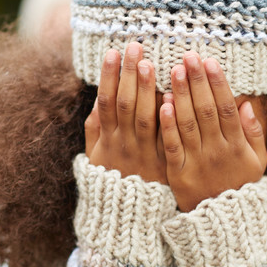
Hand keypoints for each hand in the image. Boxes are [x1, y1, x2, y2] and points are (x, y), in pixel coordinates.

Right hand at [84, 42, 166, 183]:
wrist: (128, 219)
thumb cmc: (113, 182)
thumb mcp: (96, 157)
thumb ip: (95, 129)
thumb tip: (97, 100)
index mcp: (107, 140)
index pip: (106, 101)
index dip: (108, 76)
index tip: (113, 52)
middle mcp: (124, 145)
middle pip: (125, 104)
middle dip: (129, 74)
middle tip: (135, 47)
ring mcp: (144, 155)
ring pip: (145, 117)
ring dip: (147, 89)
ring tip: (150, 63)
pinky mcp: (164, 166)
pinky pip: (165, 140)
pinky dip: (167, 119)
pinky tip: (172, 97)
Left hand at [159, 51, 266, 211]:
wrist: (224, 224)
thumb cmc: (240, 186)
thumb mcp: (257, 161)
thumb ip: (253, 133)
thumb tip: (248, 104)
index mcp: (237, 146)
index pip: (228, 108)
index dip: (218, 84)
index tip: (210, 62)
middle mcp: (218, 151)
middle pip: (207, 111)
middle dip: (197, 82)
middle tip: (188, 56)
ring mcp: (197, 162)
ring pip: (188, 124)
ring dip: (181, 96)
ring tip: (173, 70)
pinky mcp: (178, 174)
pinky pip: (172, 146)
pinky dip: (168, 126)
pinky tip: (163, 104)